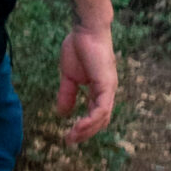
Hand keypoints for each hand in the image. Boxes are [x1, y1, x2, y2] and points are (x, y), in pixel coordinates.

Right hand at [56, 23, 117, 140]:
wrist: (85, 30)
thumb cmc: (79, 48)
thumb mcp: (69, 77)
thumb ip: (67, 94)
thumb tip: (62, 113)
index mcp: (100, 90)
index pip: (96, 115)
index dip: (84, 127)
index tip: (69, 136)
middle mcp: (107, 92)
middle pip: (101, 120)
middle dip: (85, 133)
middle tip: (69, 141)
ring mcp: (109, 89)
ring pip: (102, 118)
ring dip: (87, 130)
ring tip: (72, 137)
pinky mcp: (107, 85)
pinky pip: (101, 109)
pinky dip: (91, 120)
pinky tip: (79, 127)